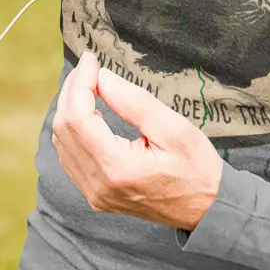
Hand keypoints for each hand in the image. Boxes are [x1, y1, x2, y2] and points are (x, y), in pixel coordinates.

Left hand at [50, 51, 224, 232]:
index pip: (79, 118)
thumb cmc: (197, 168)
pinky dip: (73, 131)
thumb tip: (103, 78)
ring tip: (87, 85)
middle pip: (64, 129)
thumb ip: (135, 102)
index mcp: (117, 168)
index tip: (91, 60)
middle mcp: (99, 185)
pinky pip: (71, 158)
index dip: (80, 84)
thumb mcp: (174, 129)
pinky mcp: (97, 196)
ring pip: (62, 144)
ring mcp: (95, 194)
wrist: (207, 209)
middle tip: (88, 67)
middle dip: (72, 92)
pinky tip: (88, 113)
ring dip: (69, 110)